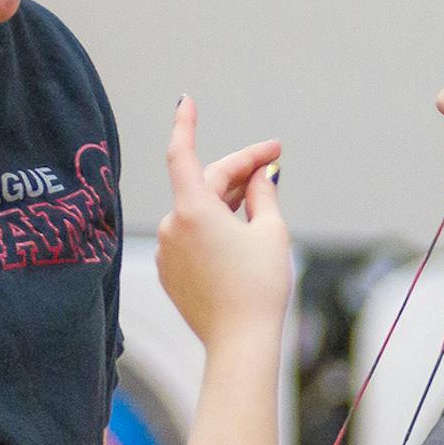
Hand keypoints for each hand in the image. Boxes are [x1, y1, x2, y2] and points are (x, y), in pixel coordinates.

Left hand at [157, 95, 290, 345]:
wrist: (240, 344)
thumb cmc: (259, 286)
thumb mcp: (270, 231)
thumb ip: (263, 193)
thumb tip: (260, 175)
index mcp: (193, 210)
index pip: (182, 154)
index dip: (185, 124)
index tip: (186, 101)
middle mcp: (173, 226)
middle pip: (206, 184)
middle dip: (240, 170)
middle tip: (275, 160)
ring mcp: (168, 252)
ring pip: (199, 211)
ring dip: (229, 200)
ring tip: (263, 198)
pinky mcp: (171, 272)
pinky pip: (192, 236)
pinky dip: (214, 226)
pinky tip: (240, 231)